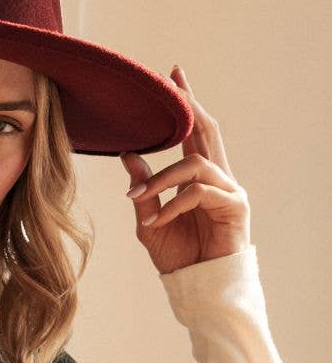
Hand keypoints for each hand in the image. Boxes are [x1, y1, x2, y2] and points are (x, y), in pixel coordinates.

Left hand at [120, 62, 250, 273]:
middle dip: (191, 106)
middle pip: (208, 131)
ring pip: (195, 164)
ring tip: (139, 200)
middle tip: (173, 84)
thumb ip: (143, 190)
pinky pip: (199, 192)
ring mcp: (229, 191)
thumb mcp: (149, 221)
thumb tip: (128, 156)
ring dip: (162, 179)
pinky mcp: (235, 206)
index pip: (195, 132)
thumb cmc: (178, 257)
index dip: (187, 103)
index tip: (173, 76)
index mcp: (199, 177)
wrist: (197, 286)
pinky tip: (157, 220)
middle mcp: (218, 178)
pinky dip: (173, 204)